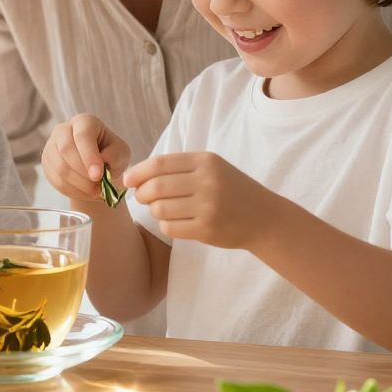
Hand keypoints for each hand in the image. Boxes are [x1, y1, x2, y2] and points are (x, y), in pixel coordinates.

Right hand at [42, 114, 130, 203]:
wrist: (97, 167)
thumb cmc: (110, 155)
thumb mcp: (121, 153)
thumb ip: (114, 156)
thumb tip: (100, 166)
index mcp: (84, 121)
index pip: (82, 135)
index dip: (89, 156)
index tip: (98, 175)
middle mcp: (63, 129)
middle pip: (66, 149)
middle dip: (83, 172)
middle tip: (98, 187)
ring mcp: (51, 146)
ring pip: (60, 168)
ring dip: (79, 184)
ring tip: (95, 191)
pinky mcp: (46, 163)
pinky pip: (56, 180)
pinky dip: (72, 191)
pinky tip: (85, 193)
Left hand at [123, 152, 280, 248]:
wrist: (264, 218)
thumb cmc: (231, 190)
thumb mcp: (212, 168)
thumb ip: (178, 168)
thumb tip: (135, 175)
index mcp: (206, 161)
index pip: (160, 164)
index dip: (138, 172)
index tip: (127, 179)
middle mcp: (207, 182)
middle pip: (156, 187)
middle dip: (141, 194)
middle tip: (142, 198)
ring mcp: (208, 207)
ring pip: (160, 209)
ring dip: (154, 211)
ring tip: (162, 209)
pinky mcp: (207, 230)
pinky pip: (170, 228)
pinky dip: (166, 225)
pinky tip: (175, 222)